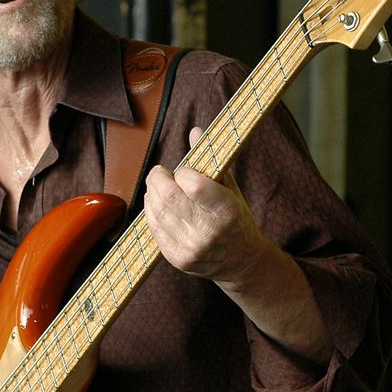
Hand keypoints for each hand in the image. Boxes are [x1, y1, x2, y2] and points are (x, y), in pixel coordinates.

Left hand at [142, 127, 272, 286]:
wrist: (241, 261)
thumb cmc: (235, 218)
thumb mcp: (231, 188)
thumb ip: (211, 161)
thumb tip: (195, 130)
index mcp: (228, 211)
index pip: (194, 185)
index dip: (183, 172)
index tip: (183, 170)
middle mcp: (210, 232)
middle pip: (169, 198)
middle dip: (157, 179)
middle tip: (158, 173)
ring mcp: (193, 248)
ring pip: (158, 213)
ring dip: (151, 194)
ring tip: (156, 187)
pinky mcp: (179, 260)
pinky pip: (155, 230)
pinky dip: (151, 212)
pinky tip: (156, 204)